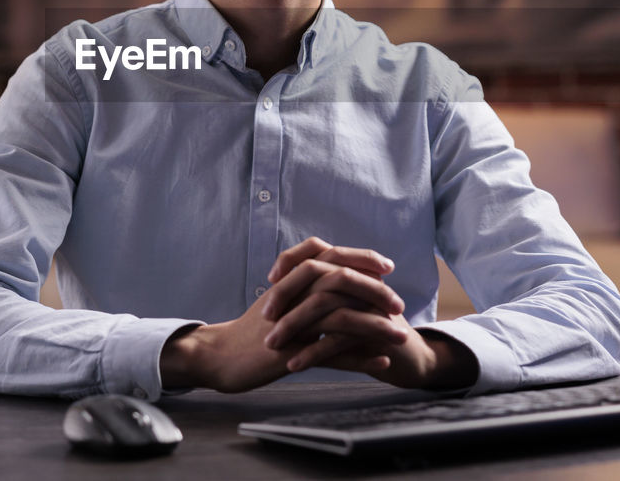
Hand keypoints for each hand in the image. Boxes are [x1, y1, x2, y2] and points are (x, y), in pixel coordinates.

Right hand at [159, 238, 403, 391]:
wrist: (220, 355)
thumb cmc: (252, 330)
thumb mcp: (277, 299)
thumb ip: (301, 285)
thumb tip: (333, 277)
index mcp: (291, 280)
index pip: (330, 257)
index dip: (361, 258)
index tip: (386, 266)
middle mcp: (293, 296)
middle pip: (341, 282)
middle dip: (375, 292)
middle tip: (399, 304)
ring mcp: (292, 324)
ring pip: (341, 318)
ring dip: (375, 328)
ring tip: (400, 337)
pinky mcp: (291, 353)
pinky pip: (332, 355)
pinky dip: (361, 359)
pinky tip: (381, 363)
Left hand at [263, 237, 479, 389]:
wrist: (409, 359)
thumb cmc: (368, 334)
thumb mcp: (342, 311)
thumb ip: (317, 296)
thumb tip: (279, 288)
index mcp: (352, 270)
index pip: (317, 249)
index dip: (291, 259)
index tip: (269, 280)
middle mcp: (362, 281)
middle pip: (318, 274)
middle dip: (286, 295)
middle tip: (264, 318)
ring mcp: (370, 306)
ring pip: (326, 307)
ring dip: (295, 327)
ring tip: (273, 345)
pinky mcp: (376, 333)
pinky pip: (339, 339)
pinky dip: (314, 352)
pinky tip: (294, 365)